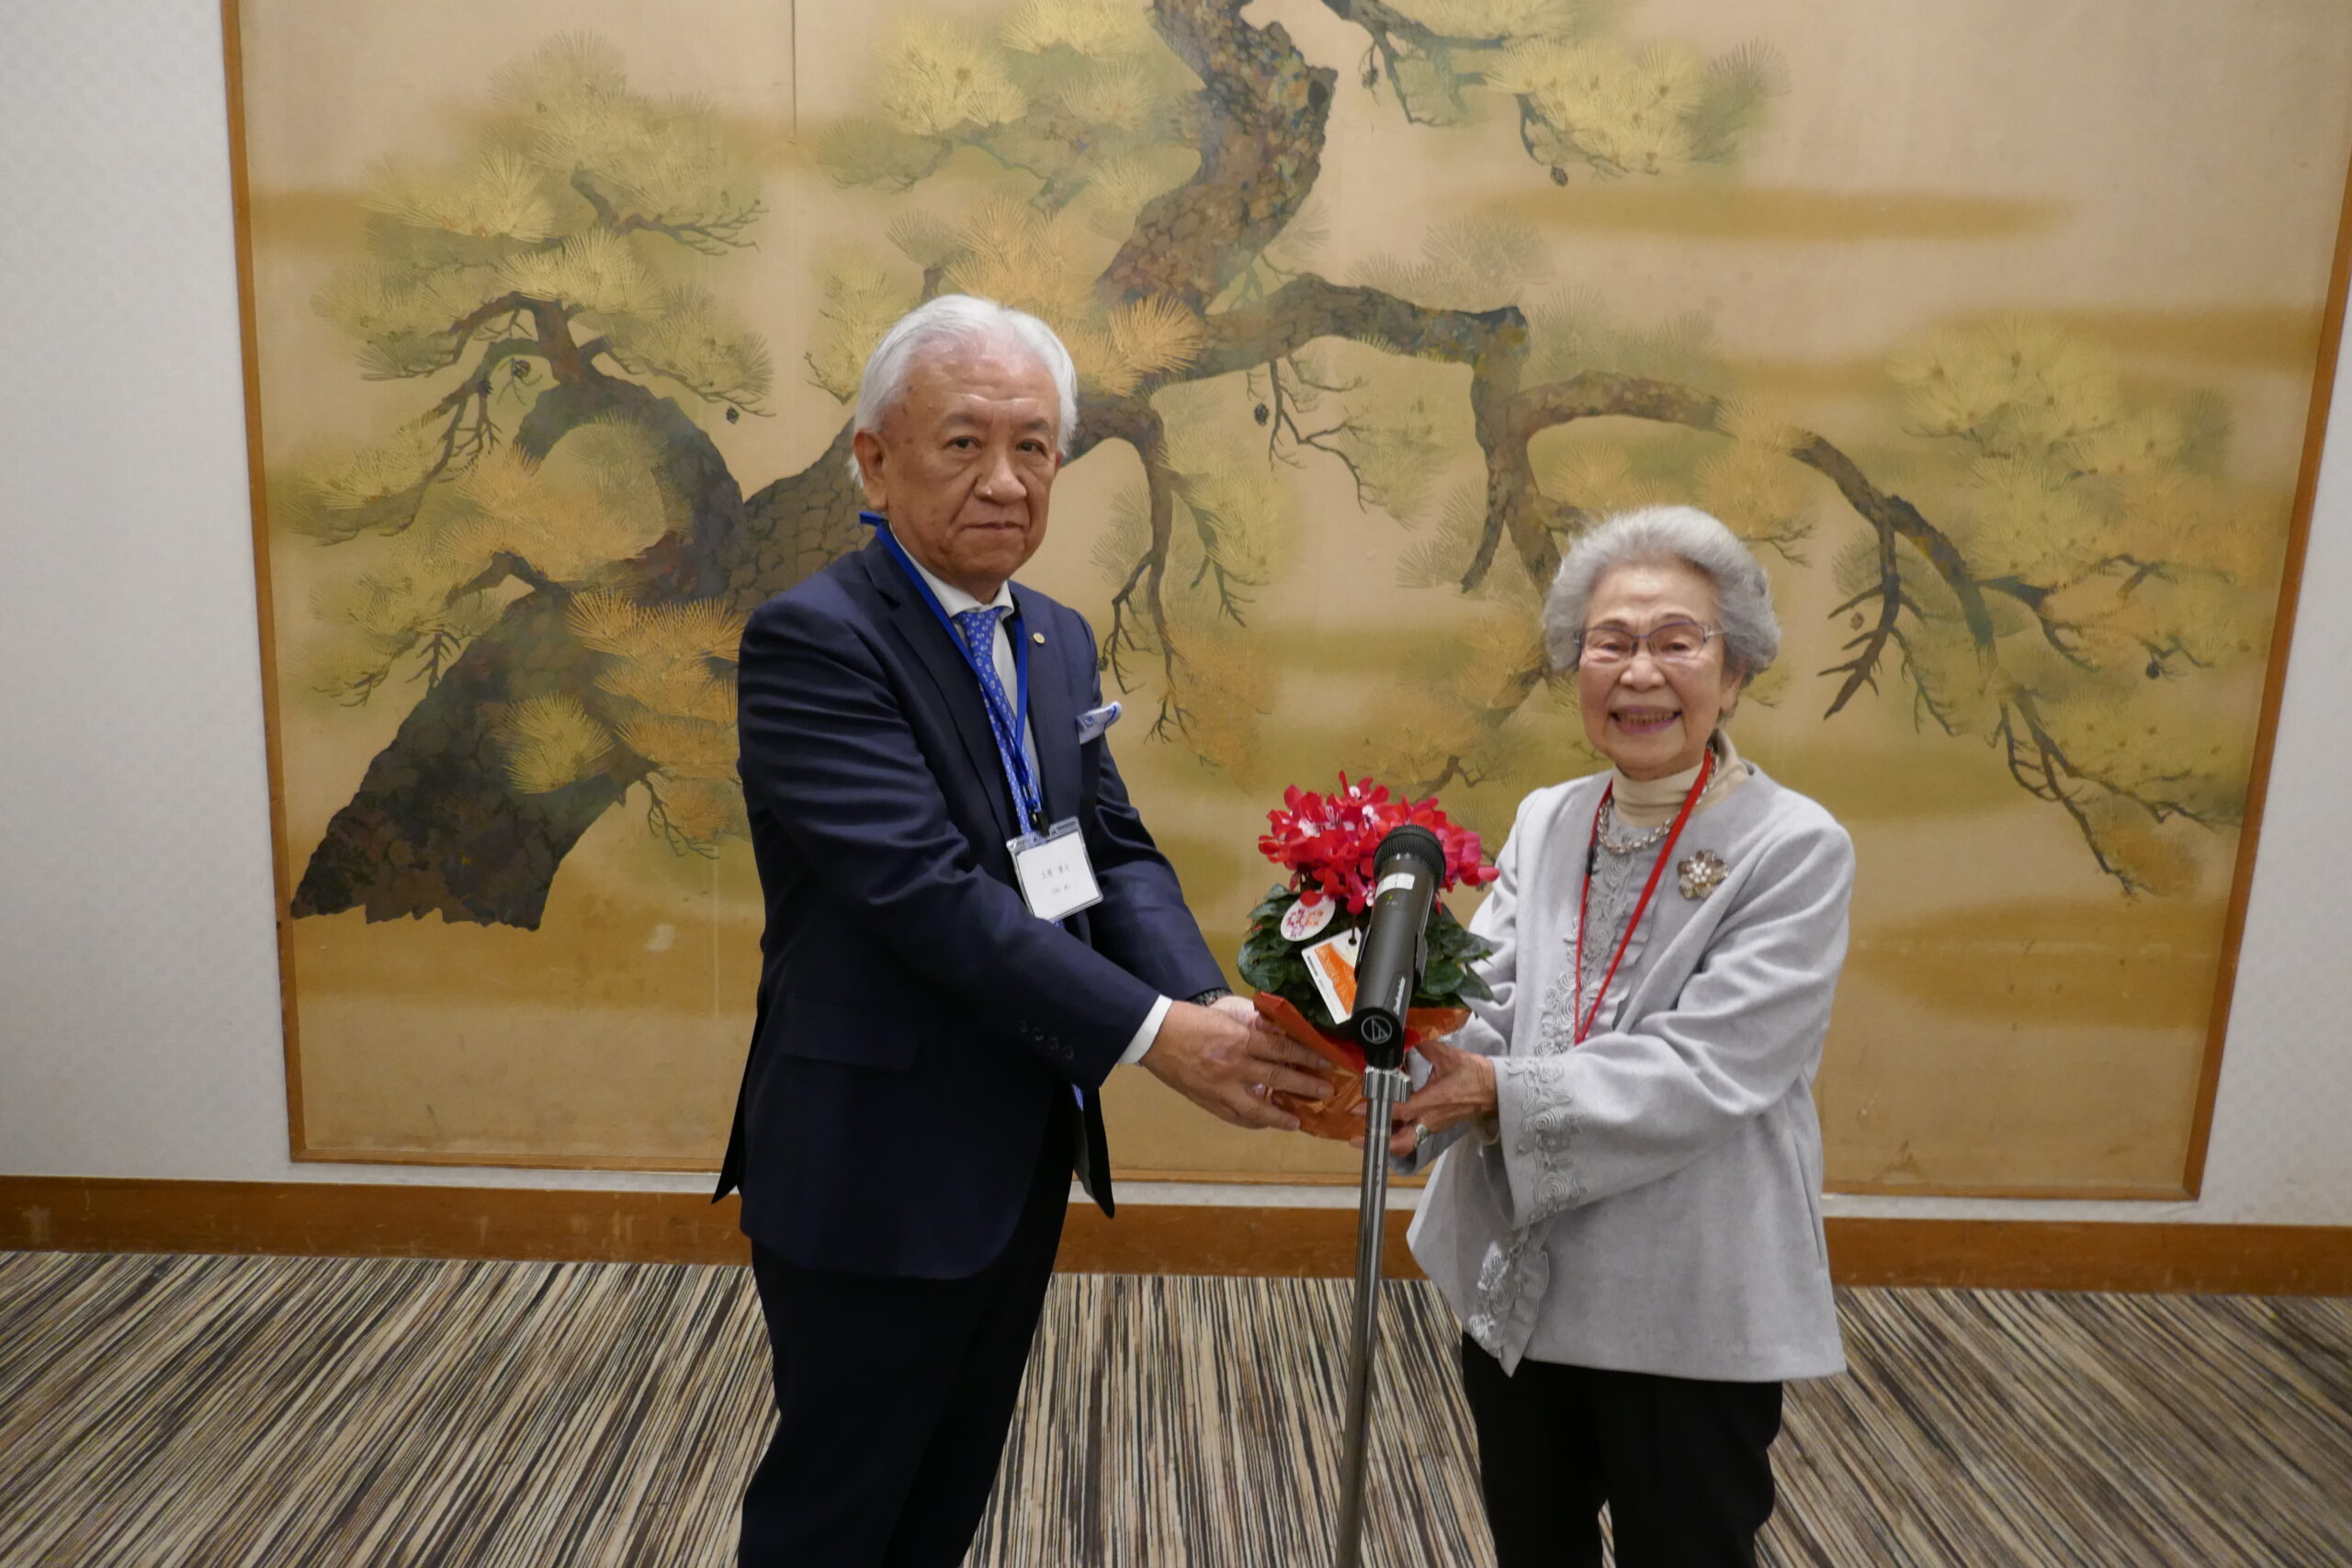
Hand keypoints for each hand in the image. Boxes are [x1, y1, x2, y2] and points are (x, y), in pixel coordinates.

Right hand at [1143, 999, 1333, 1130]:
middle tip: (1324, 1092)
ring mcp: (1220, 1088)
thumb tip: (1278, 1032)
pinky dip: (1252, 1122)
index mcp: (1239, 1040)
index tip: (1325, 1063)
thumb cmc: (1187, 1020)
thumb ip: (1251, 1025)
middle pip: (1278, 1079)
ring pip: (1258, 1109)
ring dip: (1282, 1116)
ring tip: (1298, 1121)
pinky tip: (1264, 1123)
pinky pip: (1235, 1117)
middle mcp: (1234, 1067)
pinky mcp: (1207, 1101)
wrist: (1154, 1034)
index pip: (1283, 1049)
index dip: (1307, 1057)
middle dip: (1306, 1087)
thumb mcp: (1224, 1014)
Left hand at [1358, 1036, 1498, 1158]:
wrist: (1495, 1090)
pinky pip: (1414, 1136)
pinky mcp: (1436, 1126)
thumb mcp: (1448, 1055)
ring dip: (1386, 1139)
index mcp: (1432, 1101)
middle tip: (1357, 1137)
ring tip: (1367, 1131)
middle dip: (1379, 1142)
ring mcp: (1434, 1126)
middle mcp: (1430, 1119)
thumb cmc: (1474, 1073)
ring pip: (1407, 1142)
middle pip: (1402, 1142)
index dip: (1378, 1110)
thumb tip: (1405, 1039)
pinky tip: (1387, 1124)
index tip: (1359, 1108)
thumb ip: (1423, 1047)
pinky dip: (1398, 1133)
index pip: (1400, 1110)